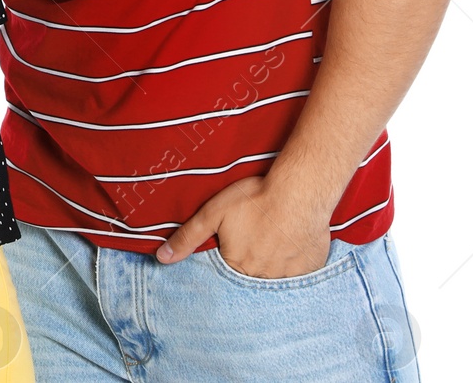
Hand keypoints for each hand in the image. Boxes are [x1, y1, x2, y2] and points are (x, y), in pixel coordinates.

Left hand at [155, 175, 332, 277]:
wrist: (299, 193)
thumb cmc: (255, 199)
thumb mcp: (213, 213)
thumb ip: (188, 237)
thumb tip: (162, 258)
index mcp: (236, 266)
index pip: (226, 274)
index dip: (227, 259)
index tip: (234, 246)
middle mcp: (261, 278)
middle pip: (250, 278)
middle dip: (249, 264)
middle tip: (255, 241)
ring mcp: (288, 277)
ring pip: (274, 279)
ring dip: (271, 267)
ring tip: (272, 244)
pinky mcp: (310, 270)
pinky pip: (298, 277)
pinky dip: (293, 267)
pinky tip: (291, 249)